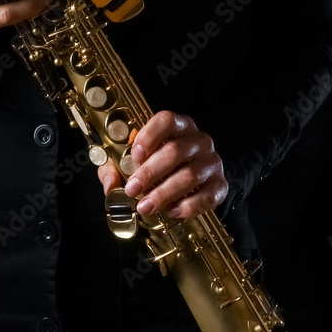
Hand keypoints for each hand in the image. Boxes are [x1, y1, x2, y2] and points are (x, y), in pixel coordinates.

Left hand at [97, 110, 228, 218]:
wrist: (190, 184)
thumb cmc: (158, 167)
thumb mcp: (132, 162)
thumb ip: (116, 168)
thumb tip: (111, 184)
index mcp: (178, 126)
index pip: (167, 120)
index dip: (150, 136)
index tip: (135, 155)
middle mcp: (198, 141)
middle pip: (176, 151)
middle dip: (151, 172)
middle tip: (133, 189)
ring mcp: (211, 162)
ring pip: (190, 175)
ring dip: (164, 193)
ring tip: (146, 206)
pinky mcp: (220, 185)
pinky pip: (207, 196)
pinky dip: (188, 206)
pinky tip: (171, 211)